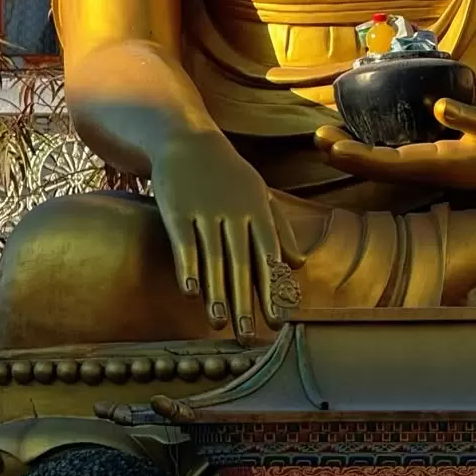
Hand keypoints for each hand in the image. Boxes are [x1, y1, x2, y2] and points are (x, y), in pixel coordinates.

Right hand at [150, 130, 302, 342]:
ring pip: (213, 257)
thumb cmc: (229, 174)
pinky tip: (190, 293)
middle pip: (241, 262)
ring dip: (216, 292)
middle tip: (248, 336)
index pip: (268, 254)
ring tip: (219, 323)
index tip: (278, 321)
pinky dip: (187, 267)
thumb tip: (298, 264)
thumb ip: (280, 229)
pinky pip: (183, 242)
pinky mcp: (177, 209)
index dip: (273, 288)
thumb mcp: (260, 194)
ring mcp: (205, 210)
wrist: (189, 139)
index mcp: (258, 210)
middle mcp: (234, 212)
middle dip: (245, 301)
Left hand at [315, 99, 475, 192]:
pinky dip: (366, 148)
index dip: (360, 156)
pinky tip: (351, 135)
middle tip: (318, 136)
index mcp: (439, 165)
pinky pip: (388, 158)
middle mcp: (425, 171)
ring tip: (324, 136)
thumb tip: (439, 105)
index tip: (335, 146)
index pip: (391, 163)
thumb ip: (470, 116)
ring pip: (378, 165)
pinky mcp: (425, 161)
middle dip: (345, 154)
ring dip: (350, 153)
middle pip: (375, 168)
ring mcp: (423, 169)